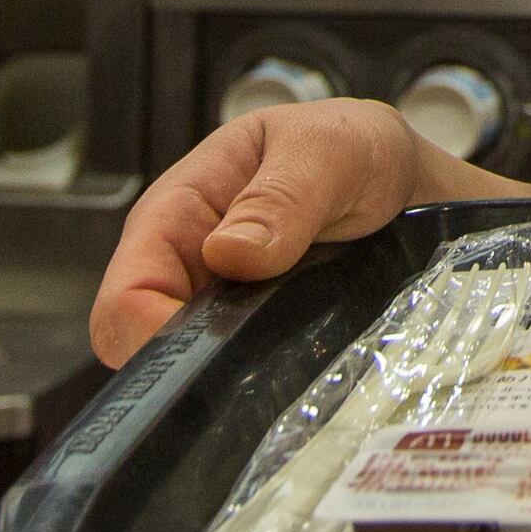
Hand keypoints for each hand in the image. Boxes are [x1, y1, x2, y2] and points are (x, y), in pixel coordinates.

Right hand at [89, 99, 435, 367]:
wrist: (404, 173)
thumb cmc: (351, 147)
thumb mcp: (327, 151)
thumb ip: (282, 196)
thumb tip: (227, 253)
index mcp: (178, 213)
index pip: (126, 295)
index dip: (148, 333)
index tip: (210, 352)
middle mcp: (188, 269)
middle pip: (148, 348)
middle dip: (190, 371)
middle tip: (258, 373)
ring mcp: (223, 308)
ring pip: (197, 372)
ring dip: (235, 383)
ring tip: (292, 373)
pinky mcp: (260, 336)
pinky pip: (244, 376)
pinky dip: (265, 384)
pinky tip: (303, 380)